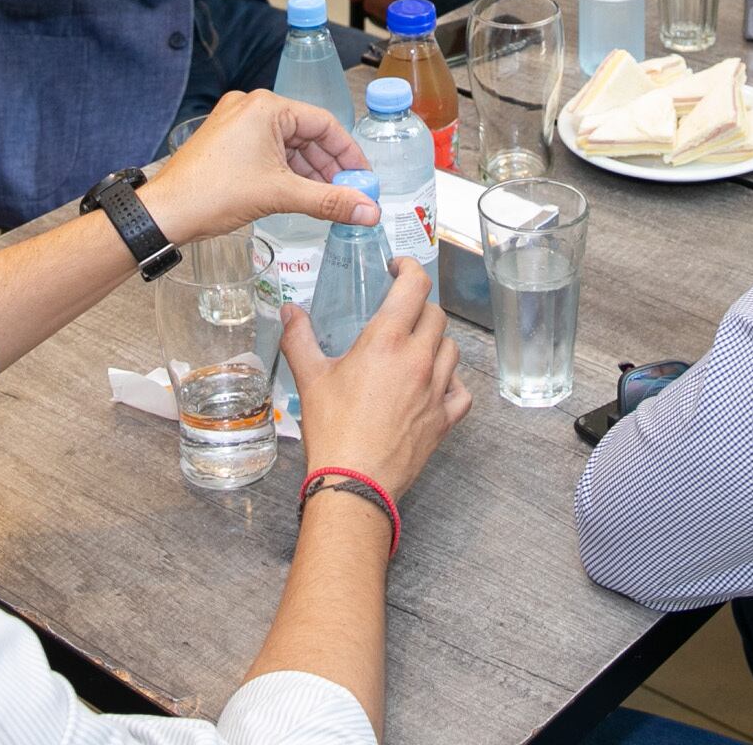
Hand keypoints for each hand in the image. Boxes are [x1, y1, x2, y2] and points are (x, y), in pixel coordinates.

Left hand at [141, 87, 374, 243]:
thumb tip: (369, 210)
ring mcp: (236, 124)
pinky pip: (268, 152)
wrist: (165, 213)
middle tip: (350, 193)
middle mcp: (251, 108)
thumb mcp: (280, 195)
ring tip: (327, 200)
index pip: (323, 123)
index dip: (348, 153)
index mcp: (266, 107)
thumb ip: (330, 201)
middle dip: (329, 166)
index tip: (364, 178)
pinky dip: (286, 172)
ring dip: (308, 172)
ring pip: (287, 146)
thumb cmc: (212, 193)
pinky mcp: (227, 142)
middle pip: (306, 134)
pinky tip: (299, 195)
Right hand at [283, 260, 470, 501]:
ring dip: (436, 343)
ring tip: (414, 350)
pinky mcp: (445, 419)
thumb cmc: (332, 430)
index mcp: (386, 342)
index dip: (409, 269)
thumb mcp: (310, 378)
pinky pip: (461, 390)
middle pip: (436, 315)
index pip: (414, 287)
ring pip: (452, 349)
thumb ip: (299, 338)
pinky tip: (434, 387)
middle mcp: (419, 359)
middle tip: (399, 315)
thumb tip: (290, 312)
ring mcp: (436, 390)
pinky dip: (452, 383)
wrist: (354, 483)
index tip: (397, 269)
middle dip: (418, 308)